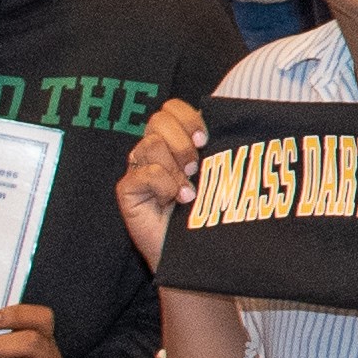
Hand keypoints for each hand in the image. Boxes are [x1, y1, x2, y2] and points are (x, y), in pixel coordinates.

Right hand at [115, 98, 210, 270]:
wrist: (194, 250)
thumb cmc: (208, 210)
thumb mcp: (218, 173)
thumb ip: (219, 147)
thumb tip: (230, 122)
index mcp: (175, 139)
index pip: (172, 108)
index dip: (188, 118)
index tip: (206, 140)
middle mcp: (154, 150)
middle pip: (158, 119)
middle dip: (183, 141)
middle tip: (196, 167)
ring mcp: (138, 168)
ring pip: (151, 144)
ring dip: (175, 167)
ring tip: (188, 190)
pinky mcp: (128, 189)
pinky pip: (144, 173)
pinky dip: (164, 185)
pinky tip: (175, 200)